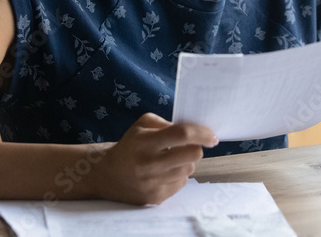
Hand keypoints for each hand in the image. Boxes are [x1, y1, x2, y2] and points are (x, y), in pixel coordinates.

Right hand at [92, 112, 218, 204]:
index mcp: (146, 142)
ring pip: (189, 169)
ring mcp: (153, 183)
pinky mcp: (156, 198)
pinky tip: (165, 172)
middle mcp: (150, 164)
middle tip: (190, 146)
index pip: (181, 135)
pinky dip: (178, 176)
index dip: (201, 133)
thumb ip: (166, 123)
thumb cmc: (130, 146)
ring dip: (186, 162)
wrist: (108, 176)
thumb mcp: (141, 125)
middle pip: (192, 155)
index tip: (212, 135)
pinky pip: (181, 183)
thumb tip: (192, 131)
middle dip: (196, 148)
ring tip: (172, 159)